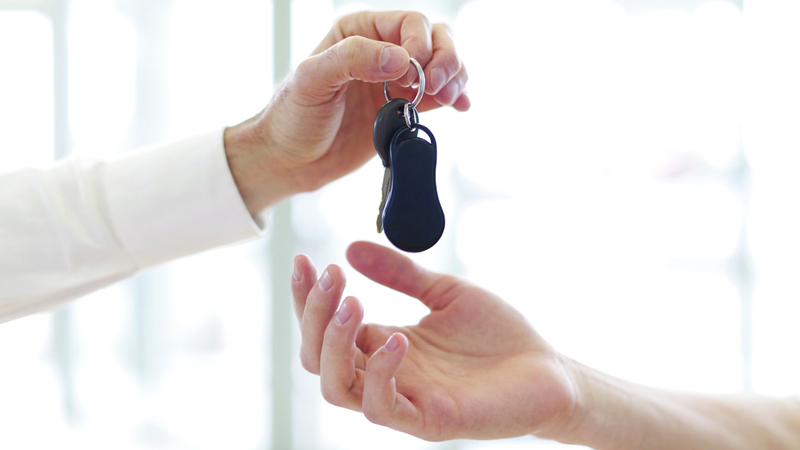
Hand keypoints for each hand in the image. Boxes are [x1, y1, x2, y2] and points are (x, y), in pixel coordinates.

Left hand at [225, 11, 469, 214]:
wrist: (290, 161)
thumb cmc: (292, 117)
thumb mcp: (312, 80)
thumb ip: (352, 60)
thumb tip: (400, 58)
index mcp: (359, 33)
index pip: (409, 23)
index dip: (421, 45)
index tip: (415, 74)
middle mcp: (381, 51)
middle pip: (435, 38)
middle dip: (446, 59)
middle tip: (438, 87)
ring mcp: (396, 81)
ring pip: (443, 65)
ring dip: (455, 77)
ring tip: (449, 98)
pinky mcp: (404, 108)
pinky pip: (440, 96)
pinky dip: (456, 97)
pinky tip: (460, 106)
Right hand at [291, 241, 578, 440]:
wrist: (549, 369)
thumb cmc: (498, 335)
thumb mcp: (445, 292)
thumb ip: (400, 274)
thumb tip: (350, 248)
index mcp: (383, 345)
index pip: (325, 329)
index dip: (308, 298)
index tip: (304, 259)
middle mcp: (385, 375)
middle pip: (318, 358)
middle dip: (314, 315)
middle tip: (332, 276)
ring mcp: (404, 400)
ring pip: (337, 387)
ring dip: (334, 344)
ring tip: (352, 303)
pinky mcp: (429, 420)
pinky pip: (383, 409)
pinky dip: (380, 373)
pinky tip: (397, 338)